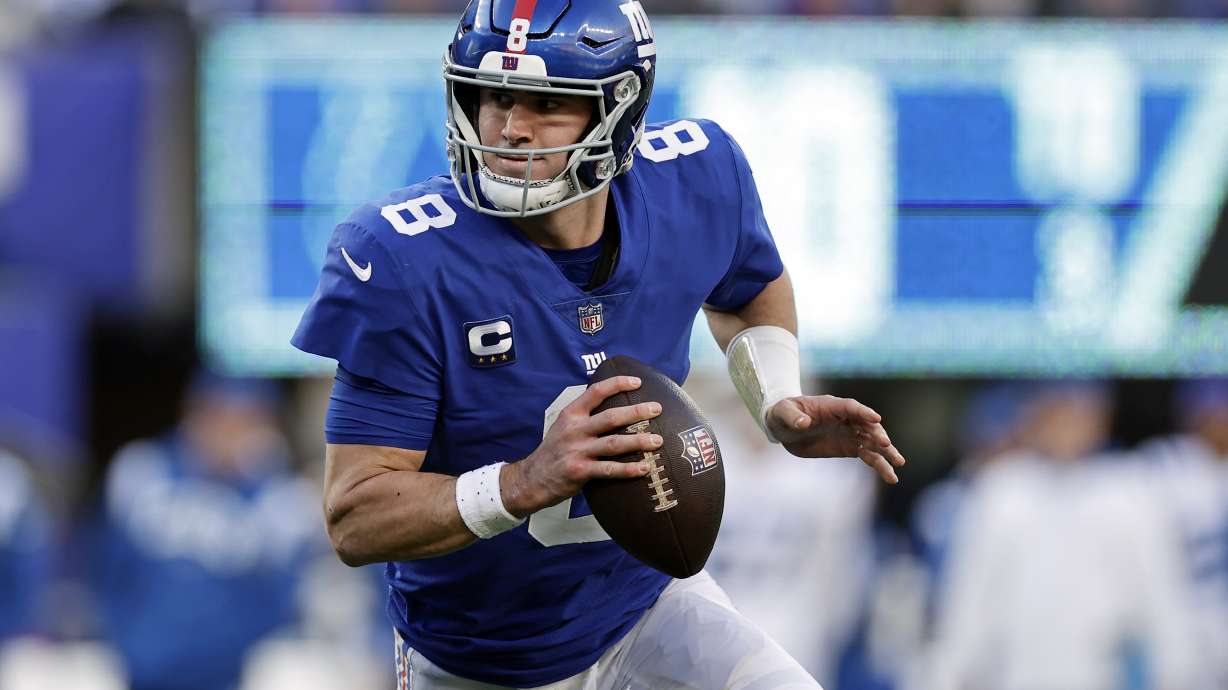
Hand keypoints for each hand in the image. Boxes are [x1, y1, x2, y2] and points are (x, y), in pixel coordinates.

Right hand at [502, 375, 661, 517]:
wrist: (531, 479)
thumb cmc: (554, 451)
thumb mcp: (563, 426)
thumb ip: (584, 416)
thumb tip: (615, 407)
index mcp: (571, 414)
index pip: (596, 392)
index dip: (617, 384)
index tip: (637, 382)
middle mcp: (574, 430)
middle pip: (611, 417)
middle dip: (636, 412)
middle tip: (657, 409)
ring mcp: (577, 451)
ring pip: (613, 443)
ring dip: (638, 441)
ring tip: (658, 441)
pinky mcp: (580, 471)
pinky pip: (609, 470)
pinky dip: (628, 469)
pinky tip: (644, 468)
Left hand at [766, 395, 906, 483]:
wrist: (784, 427)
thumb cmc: (783, 414)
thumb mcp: (783, 413)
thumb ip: (793, 416)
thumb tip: (803, 423)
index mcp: (832, 405)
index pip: (851, 407)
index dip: (863, 412)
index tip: (876, 418)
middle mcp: (846, 418)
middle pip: (867, 424)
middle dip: (877, 433)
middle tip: (886, 444)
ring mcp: (850, 433)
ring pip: (872, 442)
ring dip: (886, 453)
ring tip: (899, 463)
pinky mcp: (849, 448)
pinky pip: (868, 456)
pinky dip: (880, 465)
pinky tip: (891, 476)